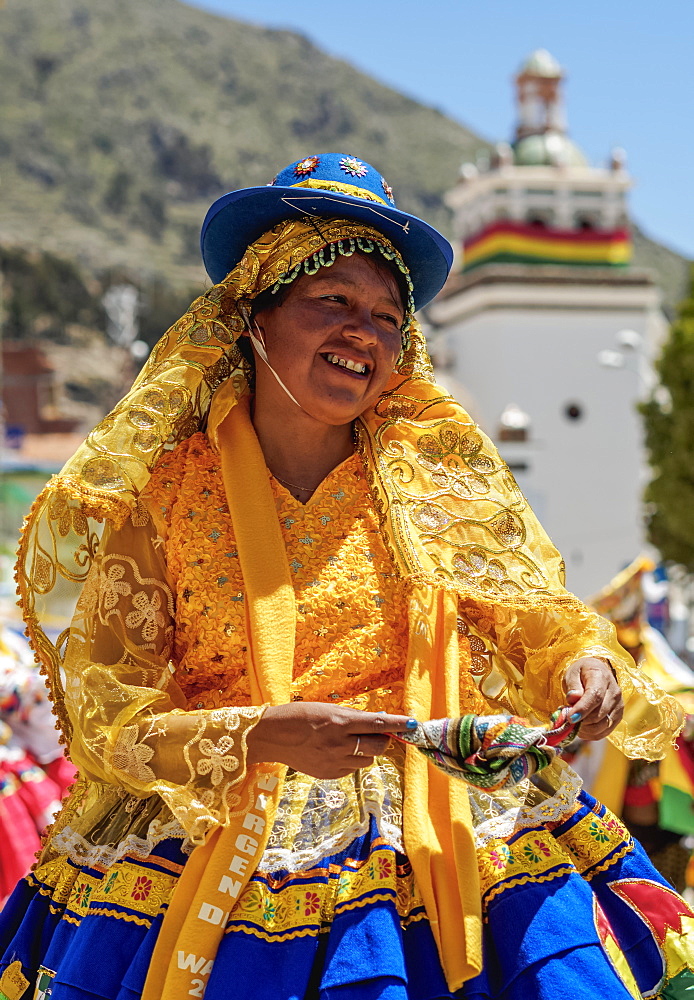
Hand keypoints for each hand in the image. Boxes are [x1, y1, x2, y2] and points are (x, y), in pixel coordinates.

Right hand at [246, 702, 415, 778]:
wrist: (272, 736)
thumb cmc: (299, 716)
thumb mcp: (328, 709)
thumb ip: (353, 717)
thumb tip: (378, 721)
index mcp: (340, 723)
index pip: (378, 724)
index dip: (398, 725)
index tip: (413, 724)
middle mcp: (340, 744)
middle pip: (378, 746)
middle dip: (382, 739)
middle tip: (374, 732)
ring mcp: (334, 762)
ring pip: (366, 760)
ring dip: (365, 751)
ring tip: (347, 741)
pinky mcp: (329, 775)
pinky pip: (351, 769)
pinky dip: (350, 760)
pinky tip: (335, 751)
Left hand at [564, 656, 622, 739]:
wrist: (597, 673)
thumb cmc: (581, 673)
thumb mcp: (572, 674)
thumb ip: (572, 686)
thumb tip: (573, 698)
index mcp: (601, 677)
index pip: (595, 696)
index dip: (582, 709)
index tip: (570, 718)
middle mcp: (614, 691)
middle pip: (599, 714)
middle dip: (581, 721)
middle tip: (567, 720)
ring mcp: (618, 705)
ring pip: (603, 725)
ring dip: (586, 729)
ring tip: (574, 723)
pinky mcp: (618, 716)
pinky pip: (605, 731)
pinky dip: (592, 734)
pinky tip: (582, 728)